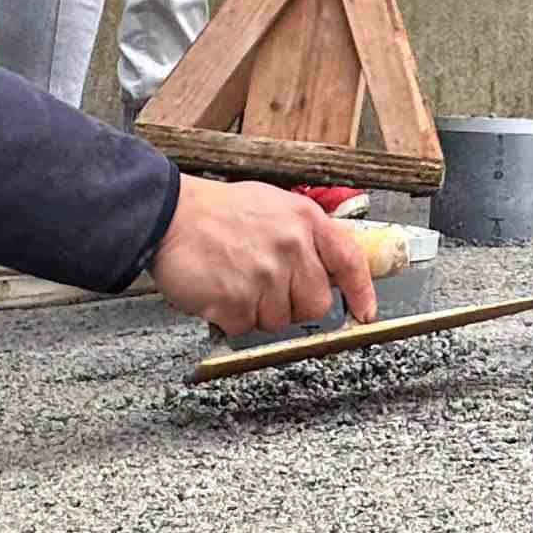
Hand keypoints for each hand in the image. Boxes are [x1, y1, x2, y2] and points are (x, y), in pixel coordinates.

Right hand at [153, 176, 380, 337]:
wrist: (168, 215)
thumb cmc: (217, 211)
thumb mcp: (273, 205)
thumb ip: (304, 234)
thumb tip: (328, 267)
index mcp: (305, 220)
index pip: (349, 260)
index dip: (362, 291)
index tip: (365, 312)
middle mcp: (291, 247)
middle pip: (316, 305)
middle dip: (294, 305)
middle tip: (266, 287)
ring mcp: (265, 276)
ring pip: (280, 321)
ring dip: (258, 311)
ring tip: (236, 280)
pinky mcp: (237, 301)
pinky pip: (246, 328)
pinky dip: (232, 317)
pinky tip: (220, 291)